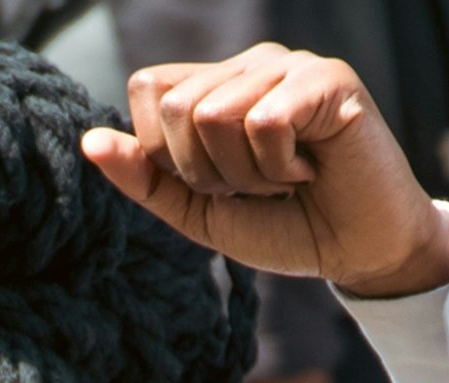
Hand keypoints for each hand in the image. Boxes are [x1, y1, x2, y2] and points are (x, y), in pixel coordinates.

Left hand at [79, 44, 448, 297]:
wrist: (359, 252)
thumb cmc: (284, 226)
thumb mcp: (200, 211)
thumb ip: (145, 178)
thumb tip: (89, 142)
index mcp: (216, 84)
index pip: (148, 89)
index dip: (166, 152)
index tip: (216, 182)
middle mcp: (250, 64)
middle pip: (176, 106)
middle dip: (207, 170)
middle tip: (257, 185)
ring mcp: (290, 66)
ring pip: (215, 114)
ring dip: (246, 172)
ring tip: (285, 178)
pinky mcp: (328, 80)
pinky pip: (263, 121)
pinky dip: (280, 165)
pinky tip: (311, 168)